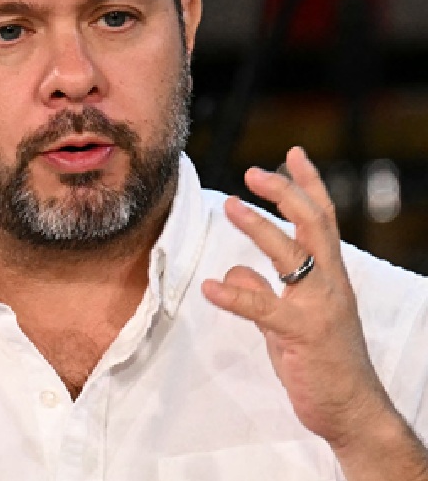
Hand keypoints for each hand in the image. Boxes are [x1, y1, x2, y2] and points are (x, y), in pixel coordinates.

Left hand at [200, 147, 397, 452]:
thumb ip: (265, 292)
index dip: (308, 185)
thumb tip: (236, 269)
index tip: (291, 153)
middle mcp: (331, 285)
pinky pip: (267, 309)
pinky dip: (237, 295)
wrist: (353, 410)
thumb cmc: (322, 363)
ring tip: (230, 205)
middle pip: (314, 225)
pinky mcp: (303, 336)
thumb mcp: (288, 321)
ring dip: (260, 228)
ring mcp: (320, 309)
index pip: (323, 220)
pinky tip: (210, 288)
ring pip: (294, 257)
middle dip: (287, 193)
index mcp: (330, 277)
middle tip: (254, 171)